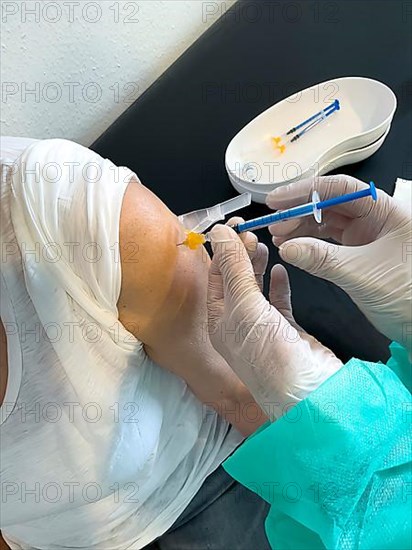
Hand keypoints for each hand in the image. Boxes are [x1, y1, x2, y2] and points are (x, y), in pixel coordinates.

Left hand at [207, 224, 341, 420]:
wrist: (309, 389)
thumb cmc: (269, 353)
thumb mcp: (245, 305)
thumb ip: (234, 266)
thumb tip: (219, 232)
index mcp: (219, 321)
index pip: (215, 278)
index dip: (221, 251)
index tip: (230, 227)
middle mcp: (238, 324)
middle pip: (235, 281)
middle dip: (239, 255)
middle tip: (249, 232)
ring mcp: (263, 327)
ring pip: (256, 289)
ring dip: (257, 266)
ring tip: (261, 246)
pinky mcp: (286, 329)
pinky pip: (278, 301)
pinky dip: (278, 284)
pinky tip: (280, 271)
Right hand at [267, 175, 411, 350]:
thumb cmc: (409, 294)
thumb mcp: (361, 273)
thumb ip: (321, 259)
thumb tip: (288, 248)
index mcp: (385, 210)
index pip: (339, 189)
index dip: (304, 191)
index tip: (277, 200)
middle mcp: (376, 218)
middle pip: (329, 204)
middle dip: (298, 212)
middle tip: (275, 223)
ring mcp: (367, 234)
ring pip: (326, 222)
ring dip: (300, 228)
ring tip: (279, 237)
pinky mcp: (359, 252)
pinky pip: (328, 241)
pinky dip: (309, 244)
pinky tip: (293, 248)